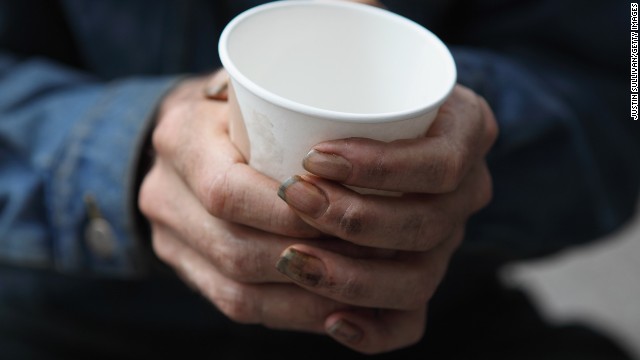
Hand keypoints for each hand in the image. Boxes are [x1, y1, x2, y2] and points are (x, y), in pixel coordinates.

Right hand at [139, 71, 433, 353]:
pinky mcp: (185, 268)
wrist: (182, 138)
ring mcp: (169, 238)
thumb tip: (358, 121)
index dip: (289, 215)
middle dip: (309, 260)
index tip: (344, 214)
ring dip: (304, 296)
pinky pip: (234, 304)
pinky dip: (287, 312)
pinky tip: (329, 308)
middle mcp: (164, 193)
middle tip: (368, 257)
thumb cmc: (234, 108)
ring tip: (360, 289)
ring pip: (237, 290)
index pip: (228, 191)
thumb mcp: (251, 86)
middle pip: (236, 250)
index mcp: (181, 138)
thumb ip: (285, 100)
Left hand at [276, 85, 497, 350]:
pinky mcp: (417, 275)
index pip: (441, 163)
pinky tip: (332, 320)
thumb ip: (304, 83)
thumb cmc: (345, 98)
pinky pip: (410, 321)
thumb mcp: (339, 70)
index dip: (382, 168)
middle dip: (354, 219)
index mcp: (466, 130)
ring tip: (294, 259)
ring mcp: (446, 239)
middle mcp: (466, 190)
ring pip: (418, 280)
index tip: (316, 158)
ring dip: (352, 277)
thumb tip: (232, 97)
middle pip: (426, 225)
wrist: (364, 131)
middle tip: (294, 198)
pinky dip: (373, 328)